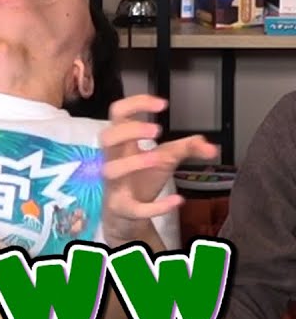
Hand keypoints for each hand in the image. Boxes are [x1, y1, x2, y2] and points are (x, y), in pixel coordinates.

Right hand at [100, 94, 218, 243]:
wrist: (125, 214)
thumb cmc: (141, 179)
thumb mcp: (165, 159)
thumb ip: (187, 149)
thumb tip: (212, 147)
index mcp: (122, 143)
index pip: (118, 114)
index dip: (135, 104)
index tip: (162, 104)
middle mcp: (113, 160)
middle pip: (106, 137)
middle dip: (129, 131)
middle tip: (156, 131)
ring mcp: (114, 184)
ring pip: (111, 170)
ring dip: (133, 163)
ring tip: (159, 159)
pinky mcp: (122, 208)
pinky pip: (132, 207)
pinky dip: (155, 207)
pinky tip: (177, 201)